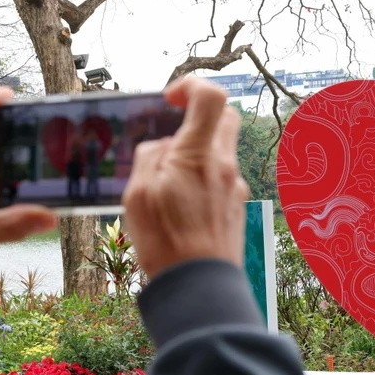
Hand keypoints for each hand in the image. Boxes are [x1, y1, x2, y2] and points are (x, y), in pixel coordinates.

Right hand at [123, 77, 249, 278]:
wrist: (200, 289)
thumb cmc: (166, 244)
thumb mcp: (137, 196)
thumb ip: (148, 159)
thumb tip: (161, 147)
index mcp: (198, 155)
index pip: (210, 96)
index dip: (190, 86)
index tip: (169, 100)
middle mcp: (223, 165)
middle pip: (225, 116)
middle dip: (199, 114)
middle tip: (172, 131)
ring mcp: (235, 187)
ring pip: (223, 149)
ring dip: (199, 149)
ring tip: (169, 176)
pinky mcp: (237, 207)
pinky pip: (222, 177)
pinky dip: (204, 176)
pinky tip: (182, 202)